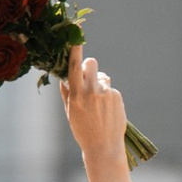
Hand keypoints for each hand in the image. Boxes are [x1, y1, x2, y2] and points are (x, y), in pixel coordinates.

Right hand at [60, 49, 130, 169]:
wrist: (104, 147)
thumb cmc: (83, 130)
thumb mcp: (70, 112)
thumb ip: (67, 93)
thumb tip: (64, 77)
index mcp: (76, 95)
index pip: (74, 66)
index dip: (75, 49)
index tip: (76, 34)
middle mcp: (91, 91)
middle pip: (92, 63)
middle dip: (89, 65)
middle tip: (88, 75)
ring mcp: (105, 93)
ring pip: (102, 77)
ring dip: (99, 83)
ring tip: (98, 104)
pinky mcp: (117, 96)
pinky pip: (110, 88)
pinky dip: (107, 95)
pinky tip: (107, 110)